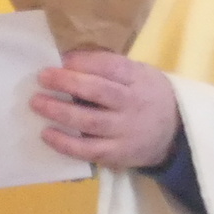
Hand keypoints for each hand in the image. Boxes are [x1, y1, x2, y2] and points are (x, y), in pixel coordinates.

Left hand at [31, 50, 180, 170]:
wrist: (177, 133)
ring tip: (37, 103)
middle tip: (42, 77)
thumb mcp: (140, 74)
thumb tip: (68, 59)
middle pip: (97, 91)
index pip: (111, 66)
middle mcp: (132, 104)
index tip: (62, 59)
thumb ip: (111, 68)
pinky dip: (65, 143)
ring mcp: (125, 131)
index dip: (84, 61)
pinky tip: (47, 134)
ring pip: (90, 121)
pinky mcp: (117, 154)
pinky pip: (88, 150)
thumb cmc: (148, 96)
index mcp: (138, 79)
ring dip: (60, 111)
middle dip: (67, 82)